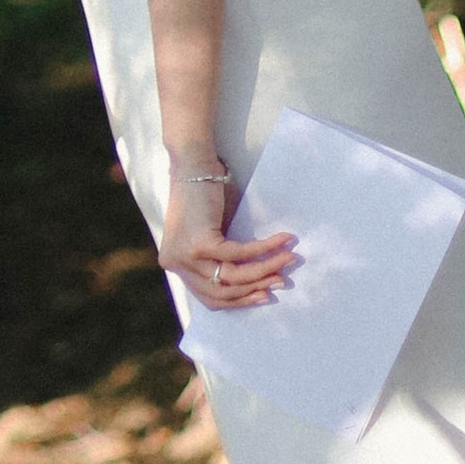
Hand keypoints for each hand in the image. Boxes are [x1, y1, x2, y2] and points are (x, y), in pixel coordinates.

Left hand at [159, 153, 297, 312]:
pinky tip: (282, 241)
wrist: (192, 163)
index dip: (241, 300)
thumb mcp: (208, 235)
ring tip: (288, 260)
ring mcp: (186, 256)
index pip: (210, 298)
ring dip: (266, 270)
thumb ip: (220, 260)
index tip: (264, 294)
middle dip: (257, 287)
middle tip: (281, 281)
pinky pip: (239, 254)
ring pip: (233, 276)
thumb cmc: (203, 196)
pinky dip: (264, 249)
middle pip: (223, 292)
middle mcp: (176, 264)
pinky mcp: (200, 244)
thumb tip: (259, 281)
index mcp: (175, 265)